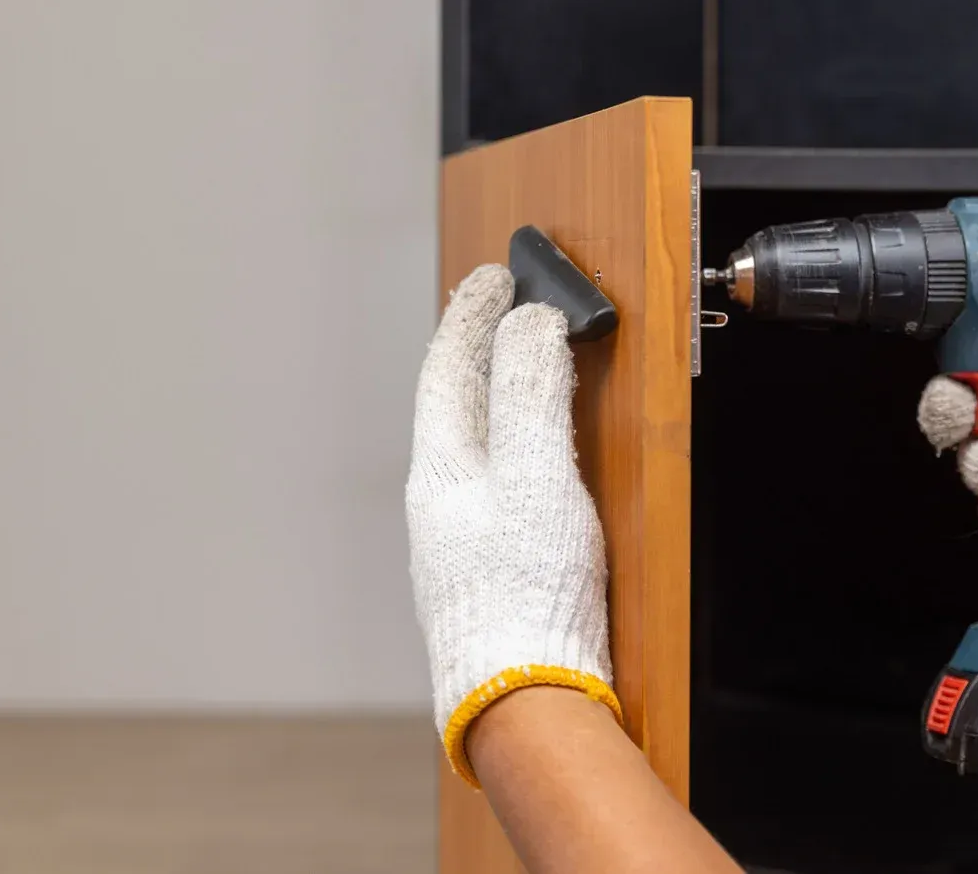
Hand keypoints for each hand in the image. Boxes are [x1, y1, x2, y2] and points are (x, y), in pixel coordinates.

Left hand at [406, 265, 616, 785]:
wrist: (527, 703)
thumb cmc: (528, 596)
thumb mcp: (537, 478)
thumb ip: (532, 396)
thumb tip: (530, 323)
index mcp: (441, 472)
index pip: (447, 369)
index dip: (470, 316)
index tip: (493, 275)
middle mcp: (440, 502)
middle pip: (453, 403)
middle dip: (478, 348)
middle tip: (502, 303)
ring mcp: (459, 539)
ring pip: (470, 441)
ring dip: (493, 391)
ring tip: (517, 361)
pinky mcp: (488, 570)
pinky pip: (491, 478)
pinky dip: (510, 439)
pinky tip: (532, 455)